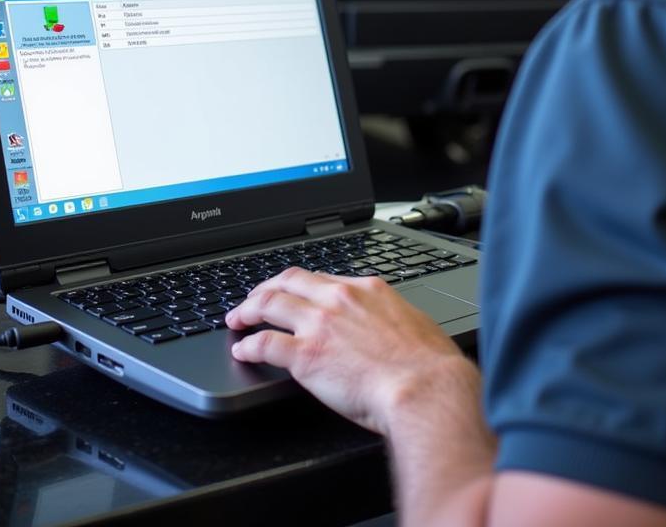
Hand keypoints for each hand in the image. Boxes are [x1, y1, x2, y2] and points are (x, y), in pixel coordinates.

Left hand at [226, 268, 467, 434]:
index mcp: (366, 289)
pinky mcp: (305, 355)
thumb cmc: (428, 363)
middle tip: (253, 299)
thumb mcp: (414, 321)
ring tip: (237, 319)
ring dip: (247, 310)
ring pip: (269, 304)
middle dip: (265, 288)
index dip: (300, 285)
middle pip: (288, 281)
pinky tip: (243, 351)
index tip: (292, 292)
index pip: (322, 277)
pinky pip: (265, 344)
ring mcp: (319, 324)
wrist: (423, 387)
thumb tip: (390, 324)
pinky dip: (248, 345)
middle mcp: (338, 299)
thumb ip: (392, 316)